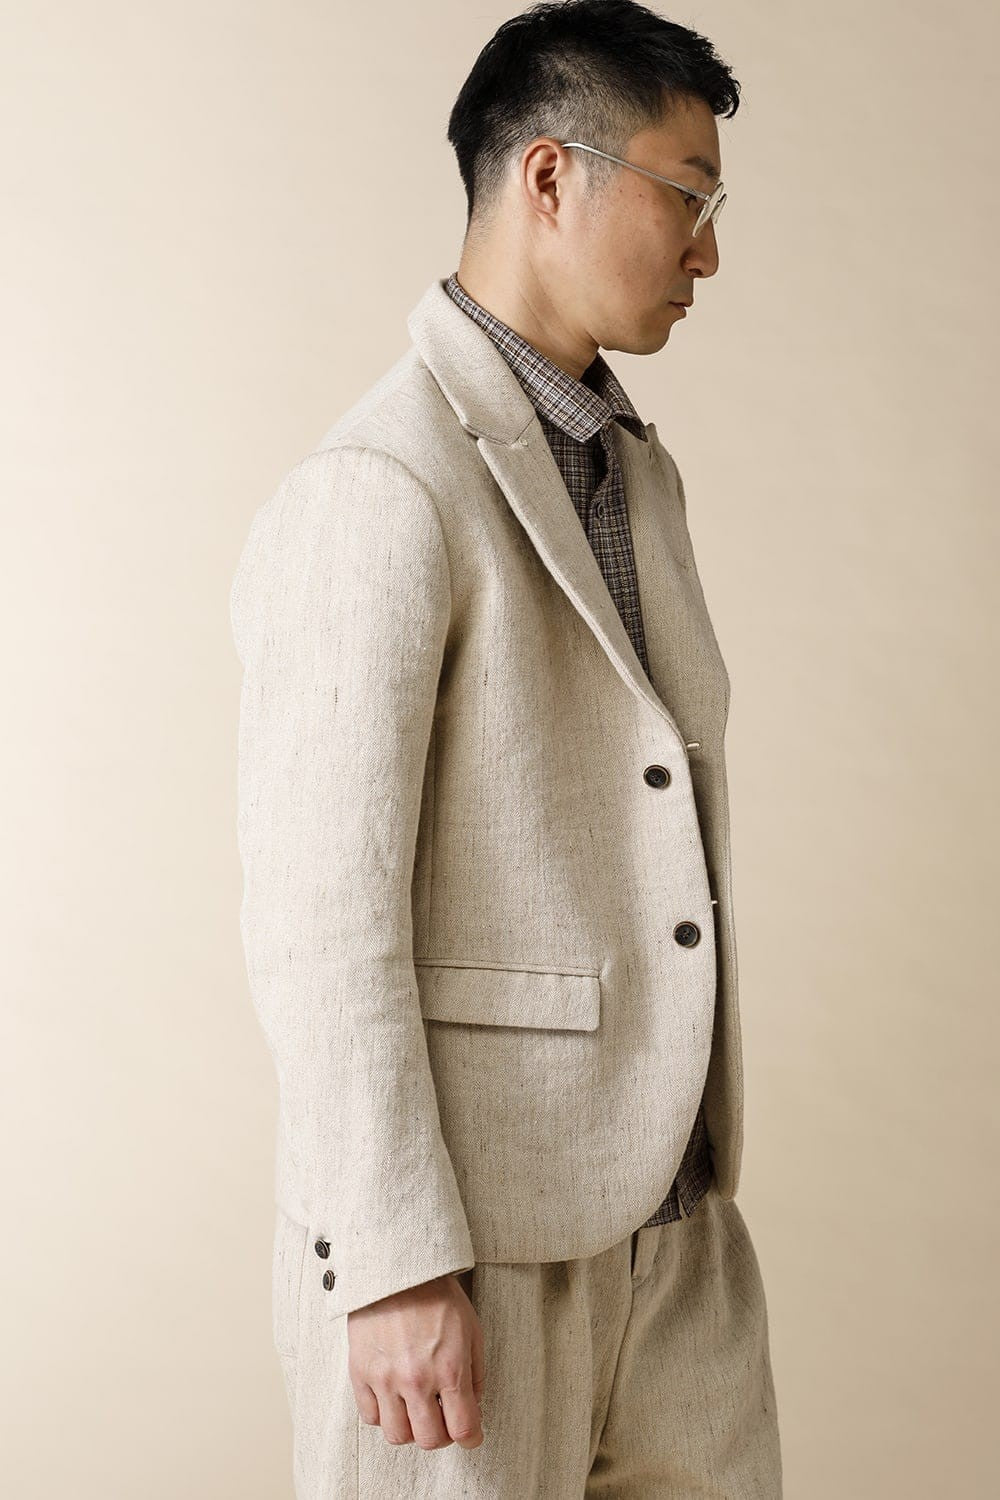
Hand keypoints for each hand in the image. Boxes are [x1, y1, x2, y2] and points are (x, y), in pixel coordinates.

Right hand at [348, 1271, 484, 1449]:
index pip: (463, 1429)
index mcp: (450, 1369)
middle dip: (441, 1435)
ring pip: (397, 1436)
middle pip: (429, 1440)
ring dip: (410, 1429)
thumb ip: (475, 1374)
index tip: (471, 1435)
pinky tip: (393, 1397)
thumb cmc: (438, 1296)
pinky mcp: (360, 1372)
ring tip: (415, 1410)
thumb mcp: (472, 1330)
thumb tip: (472, 1407)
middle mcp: (416, 1379)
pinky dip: (383, 1415)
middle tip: (443, 1422)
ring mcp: (385, 1378)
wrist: (397, 1268)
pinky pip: (370, 1417)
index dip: (471, 1438)